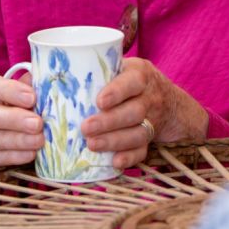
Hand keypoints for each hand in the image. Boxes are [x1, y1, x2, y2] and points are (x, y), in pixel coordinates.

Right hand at [0, 72, 44, 169]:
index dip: (9, 91)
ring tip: (39, 139)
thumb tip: (45, 84)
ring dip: (17, 141)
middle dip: (14, 120)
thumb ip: (22, 85)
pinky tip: (30, 153)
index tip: (32, 97)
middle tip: (38, 123)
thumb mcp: (5, 88)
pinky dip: (13, 156)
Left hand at [80, 57, 208, 168]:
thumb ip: (101, 68)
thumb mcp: (124, 66)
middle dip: (109, 122)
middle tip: (85, 128)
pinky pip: (143, 151)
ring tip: (91, 144)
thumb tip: (59, 71)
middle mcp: (150, 97)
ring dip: (115, 141)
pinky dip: (130, 158)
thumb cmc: (132, 80)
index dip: (117, 92)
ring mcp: (153, 120)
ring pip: (139, 133)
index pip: (132, 81)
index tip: (99, 102)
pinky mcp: (152, 139)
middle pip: (134, 111)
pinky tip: (114, 162)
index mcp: (140, 75)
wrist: (169, 100)